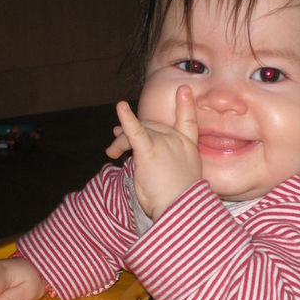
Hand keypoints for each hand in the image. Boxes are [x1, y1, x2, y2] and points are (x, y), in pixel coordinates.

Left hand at [107, 86, 201, 220]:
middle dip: (132, 133)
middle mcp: (177, 141)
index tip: (183, 90)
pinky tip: (120, 107)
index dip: (186, 105)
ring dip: (121, 140)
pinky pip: (135, 132)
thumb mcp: (180, 178)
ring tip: (110, 152)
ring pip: (138, 131)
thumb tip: (142, 159)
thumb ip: (166, 163)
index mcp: (188, 148)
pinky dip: (126, 119)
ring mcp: (164, 143)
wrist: (180, 209)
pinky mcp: (149, 151)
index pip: (188, 122)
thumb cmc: (179, 201)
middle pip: (151, 127)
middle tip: (115, 147)